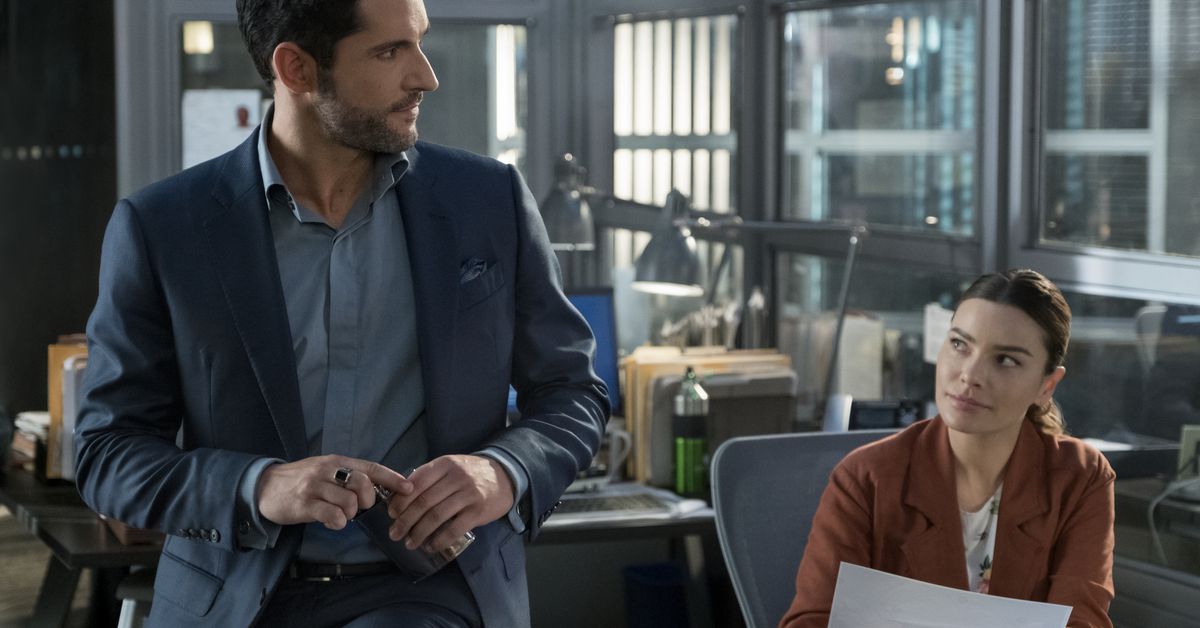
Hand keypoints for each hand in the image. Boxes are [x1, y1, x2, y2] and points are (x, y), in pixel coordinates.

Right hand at [257, 455, 411, 529]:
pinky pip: (331, 515)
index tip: (409, 488)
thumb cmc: (300, 481)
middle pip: (363, 484)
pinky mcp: (304, 503)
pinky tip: (331, 522)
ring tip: (340, 515)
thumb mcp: (326, 472)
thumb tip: (377, 490)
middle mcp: (328, 470)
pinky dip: (338, 523)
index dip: (392, 478)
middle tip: (359, 508)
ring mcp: (315, 486)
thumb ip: (348, 478)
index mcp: (337, 462)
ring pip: (349, 502)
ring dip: (350, 514)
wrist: (264, 486)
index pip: (371, 467)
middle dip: (368, 501)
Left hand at [386, 454, 514, 552]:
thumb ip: (429, 477)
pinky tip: (431, 546)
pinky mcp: (478, 511)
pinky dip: (439, 541)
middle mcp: (456, 477)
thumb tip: (400, 498)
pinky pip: (454, 529)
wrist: (505, 477)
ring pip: (436, 517)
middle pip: (424, 502)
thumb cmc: (471, 474)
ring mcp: (469, 494)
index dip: (401, 500)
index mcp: (445, 464)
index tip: (392, 514)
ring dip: (419, 533)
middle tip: (394, 534)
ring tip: (410, 543)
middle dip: (405, 521)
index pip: (416, 483)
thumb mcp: (450, 467)